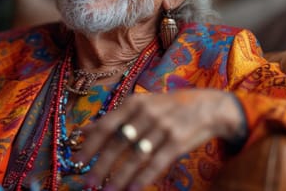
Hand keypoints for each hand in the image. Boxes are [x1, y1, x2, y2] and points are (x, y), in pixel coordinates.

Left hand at [74, 89, 243, 189]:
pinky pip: (156, 164)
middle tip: (88, 182)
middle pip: (118, 143)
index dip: (90, 144)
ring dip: (119, 177)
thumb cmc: (169, 107)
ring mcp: (162, 128)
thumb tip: (84, 130)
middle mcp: (146, 114)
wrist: (208, 107)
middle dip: (101, 165)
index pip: (106, 125)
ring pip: (135, 157)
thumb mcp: (141, 105)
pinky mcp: (178, 142)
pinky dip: (143, 178)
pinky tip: (132, 190)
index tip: (77, 161)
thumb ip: (114, 118)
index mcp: (134, 103)